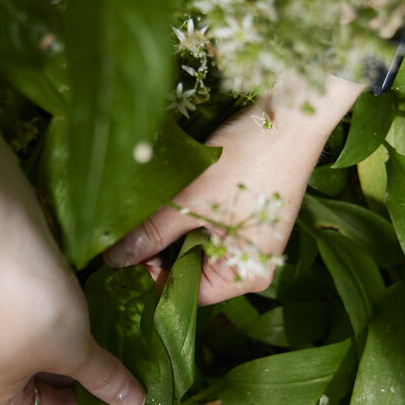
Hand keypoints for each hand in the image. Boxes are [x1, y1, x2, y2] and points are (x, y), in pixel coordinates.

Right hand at [0, 242, 145, 404]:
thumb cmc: (32, 306)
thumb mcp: (76, 348)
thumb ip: (104, 379)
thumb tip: (134, 404)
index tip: (118, 397)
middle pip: (33, 384)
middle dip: (77, 376)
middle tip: (119, 368)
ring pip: (30, 351)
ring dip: (67, 347)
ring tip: (107, 340)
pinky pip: (23, 324)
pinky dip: (52, 323)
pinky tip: (82, 314)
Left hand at [105, 74, 362, 304]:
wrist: (291, 112)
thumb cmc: (250, 160)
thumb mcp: (192, 201)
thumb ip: (152, 234)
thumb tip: (113, 261)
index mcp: (243, 276)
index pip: (183, 292)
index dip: (148, 278)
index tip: (117, 257)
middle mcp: (247, 266)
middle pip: (187, 271)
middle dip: (155, 252)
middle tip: (119, 232)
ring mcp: (247, 241)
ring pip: (191, 246)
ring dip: (166, 230)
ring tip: (140, 211)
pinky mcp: (243, 216)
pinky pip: (203, 226)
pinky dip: (183, 214)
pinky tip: (166, 197)